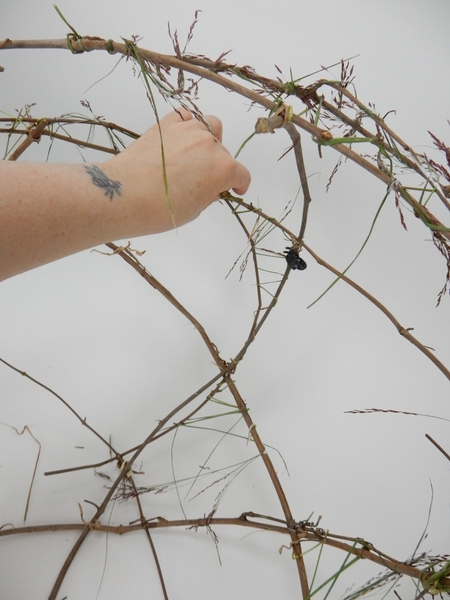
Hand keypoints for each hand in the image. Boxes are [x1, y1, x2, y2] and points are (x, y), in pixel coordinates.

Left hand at [104, 109, 250, 232]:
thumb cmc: (160, 210)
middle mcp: (210, 145)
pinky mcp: (166, 125)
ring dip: (208, 140)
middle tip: (203, 181)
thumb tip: (210, 187)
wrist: (125, 195)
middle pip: (224, 152)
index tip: (234, 189)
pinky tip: (181, 138)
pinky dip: (188, 124)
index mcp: (223, 169)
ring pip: (209, 126)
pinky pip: (185, 116)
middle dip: (218, 166)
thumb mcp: (194, 210)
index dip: (239, 184)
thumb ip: (208, 195)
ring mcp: (188, 131)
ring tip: (195, 154)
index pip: (241, 174)